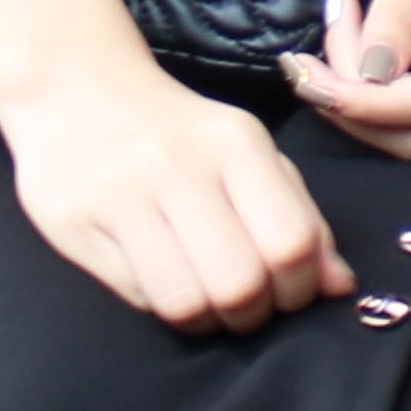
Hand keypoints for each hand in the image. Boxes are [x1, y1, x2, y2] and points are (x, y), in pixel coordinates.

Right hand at [0, 57, 352, 330]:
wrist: (75, 89)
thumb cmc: (180, 133)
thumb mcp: (249, 155)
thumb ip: (301, 216)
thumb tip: (339, 286)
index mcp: (236, 144)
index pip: (290, 241)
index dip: (300, 288)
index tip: (291, 293)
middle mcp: (178, 167)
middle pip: (239, 283)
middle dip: (253, 314)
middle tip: (248, 307)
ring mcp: (119, 196)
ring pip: (184, 302)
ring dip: (208, 321)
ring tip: (208, 304)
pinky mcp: (71, 225)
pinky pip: (136, 297)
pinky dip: (163, 306)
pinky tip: (166, 283)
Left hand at [289, 0, 410, 159]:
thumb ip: (396, 13)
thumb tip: (371, 76)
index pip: (407, 104)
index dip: (345, 93)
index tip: (298, 66)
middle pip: (395, 126)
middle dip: (344, 83)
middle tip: (336, 17)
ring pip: (391, 128)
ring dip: (348, 85)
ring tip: (344, 19)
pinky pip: (395, 114)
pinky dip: (361, 86)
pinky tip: (354, 40)